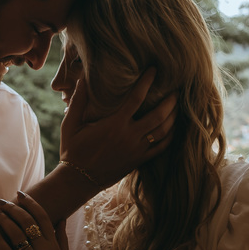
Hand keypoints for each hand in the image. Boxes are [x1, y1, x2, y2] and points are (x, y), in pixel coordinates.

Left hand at [0, 191, 79, 249]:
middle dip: (13, 209)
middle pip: (27, 223)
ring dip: (3, 220)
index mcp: (54, 247)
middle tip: (2, 201)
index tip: (21, 194)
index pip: (43, 218)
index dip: (31, 204)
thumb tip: (60, 218)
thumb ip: (61, 238)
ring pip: (15, 235)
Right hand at [59, 68, 176, 186]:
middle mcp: (129, 136)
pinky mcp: (138, 161)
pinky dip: (170, 137)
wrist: (78, 180)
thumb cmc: (72, 150)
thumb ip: (78, 100)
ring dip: (173, 117)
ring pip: (163, 131)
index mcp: (114, 124)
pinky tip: (174, 129)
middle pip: (158, 115)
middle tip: (176, 89)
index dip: (147, 82)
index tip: (154, 70)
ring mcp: (136, 150)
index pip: (136, 97)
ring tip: (178, 106)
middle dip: (169, 101)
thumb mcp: (70, 124)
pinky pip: (160, 148)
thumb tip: (83, 77)